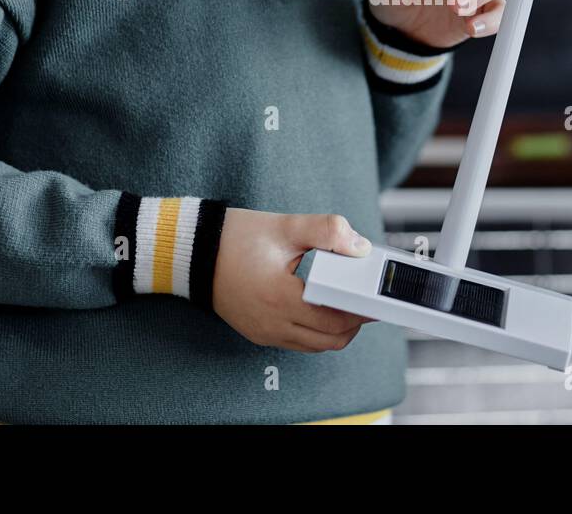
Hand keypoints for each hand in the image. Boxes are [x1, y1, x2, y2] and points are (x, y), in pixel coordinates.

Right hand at [212, 208, 374, 351]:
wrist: (195, 252)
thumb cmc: (236, 238)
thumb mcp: (286, 225)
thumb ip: (327, 231)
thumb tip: (359, 247)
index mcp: (281, 297)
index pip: (336, 318)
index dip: (361, 309)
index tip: (375, 294)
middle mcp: (273, 323)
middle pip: (332, 338)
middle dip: (354, 319)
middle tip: (363, 295)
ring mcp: (265, 332)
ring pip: (317, 345)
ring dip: (337, 328)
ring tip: (344, 299)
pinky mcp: (260, 334)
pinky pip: (299, 342)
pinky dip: (316, 331)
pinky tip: (320, 306)